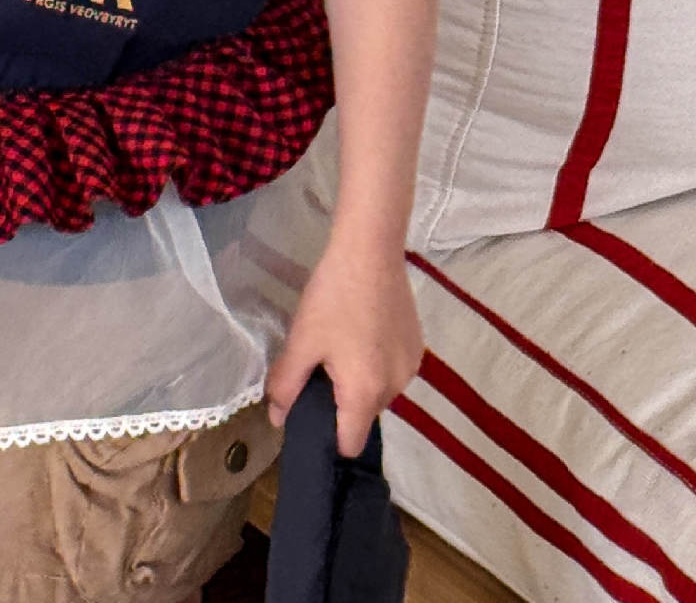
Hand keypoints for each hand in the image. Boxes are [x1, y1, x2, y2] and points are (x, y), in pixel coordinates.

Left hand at [263, 231, 423, 457]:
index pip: (350, 444)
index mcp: (365, 394)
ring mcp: (411, 368)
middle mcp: (396, 389)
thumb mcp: (302, 340)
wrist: (370, 251)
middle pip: (363, 416)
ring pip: (378, 393)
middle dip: (340, 402)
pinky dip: (376, 363)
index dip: (328, 438)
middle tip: (319, 368)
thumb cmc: (332, 297)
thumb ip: (286, 385)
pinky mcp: (418, 347)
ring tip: (340, 344)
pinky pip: (392, 371)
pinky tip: (361, 332)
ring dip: (359, 381)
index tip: (310, 417)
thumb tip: (277, 418)